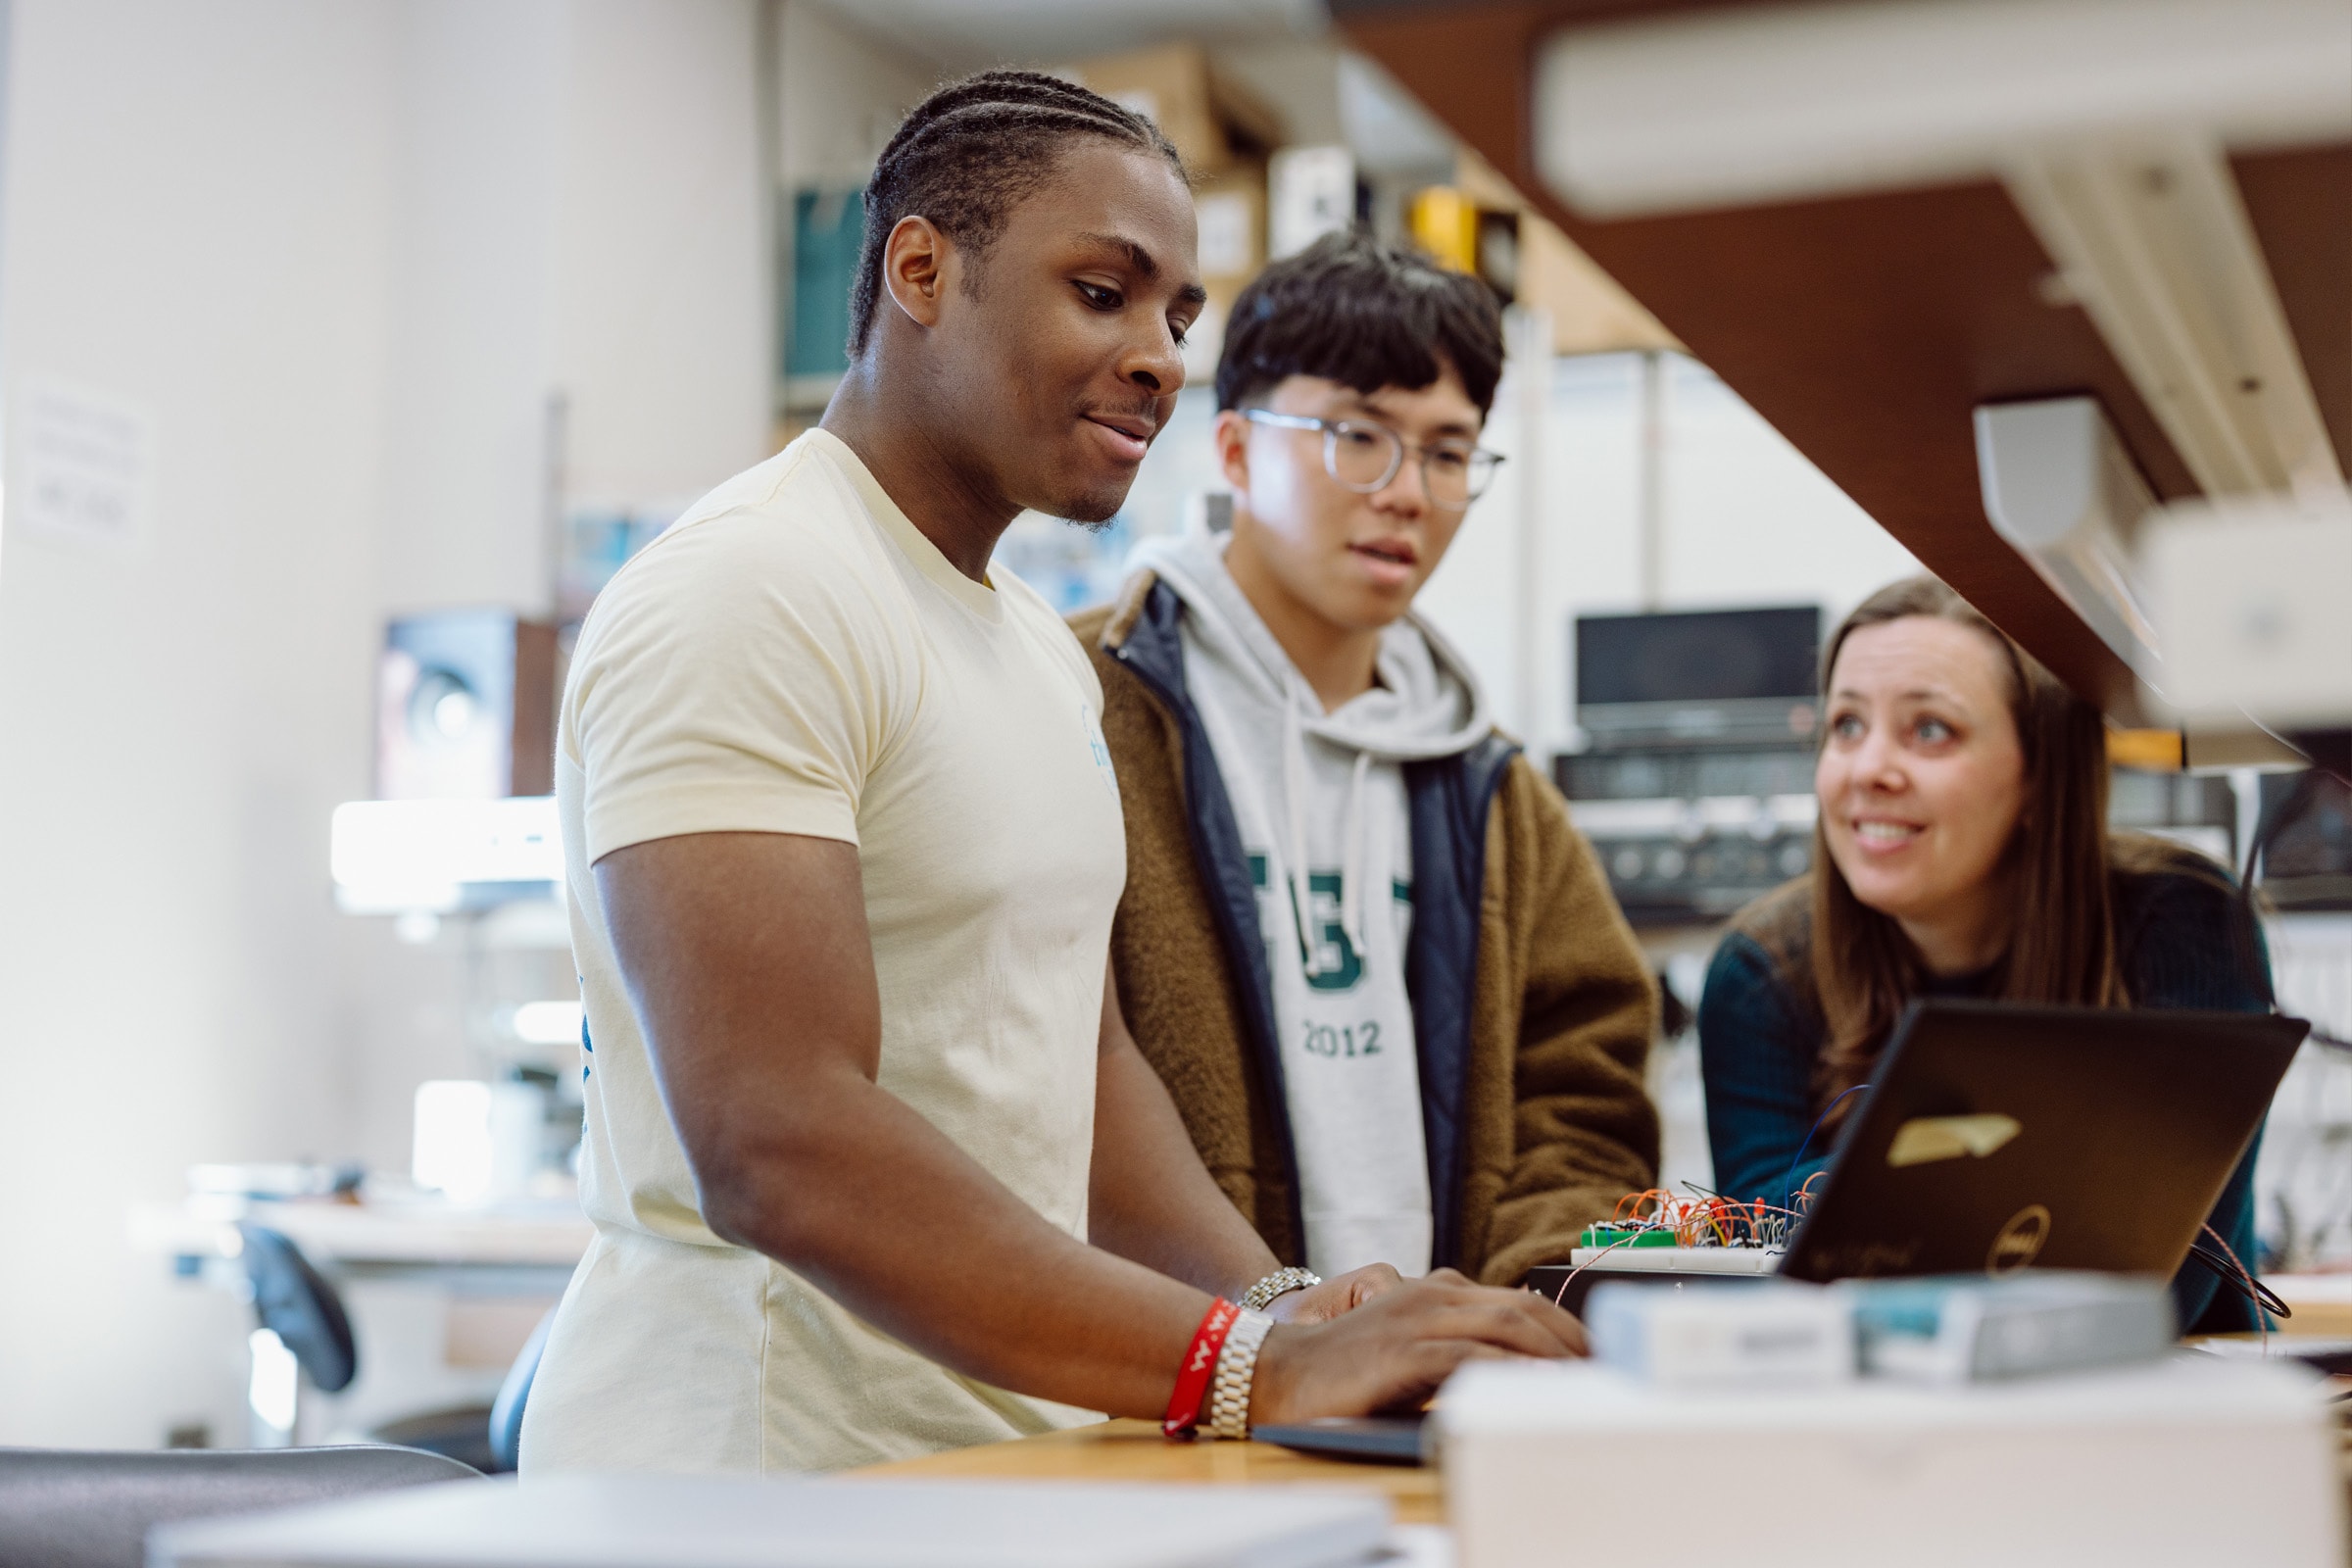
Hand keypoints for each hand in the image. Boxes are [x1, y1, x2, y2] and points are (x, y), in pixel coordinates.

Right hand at [1246, 1269, 1587, 1426]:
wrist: (1279, 1373)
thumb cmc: (1346, 1371)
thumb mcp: (1410, 1348)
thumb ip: (1456, 1349)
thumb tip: (1516, 1375)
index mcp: (1438, 1290)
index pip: (1519, 1301)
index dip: (1565, 1327)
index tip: (1597, 1357)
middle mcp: (1434, 1294)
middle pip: (1524, 1309)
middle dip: (1573, 1341)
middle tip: (1608, 1373)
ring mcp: (1420, 1319)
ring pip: (1507, 1326)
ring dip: (1554, 1356)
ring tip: (1586, 1384)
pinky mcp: (1405, 1351)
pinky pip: (1472, 1357)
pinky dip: (1512, 1372)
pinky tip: (1535, 1390)